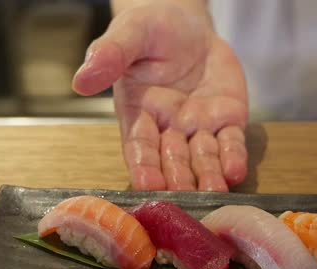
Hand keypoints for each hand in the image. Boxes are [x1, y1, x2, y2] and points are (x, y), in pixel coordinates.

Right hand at [73, 3, 248, 190]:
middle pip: (173, 160)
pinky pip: (232, 143)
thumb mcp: (129, 34)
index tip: (147, 184)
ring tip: (214, 191)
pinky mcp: (228, 120)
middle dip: (178, 179)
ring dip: (208, 177)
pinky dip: (233, 158)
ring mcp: (199, 127)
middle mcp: (169, 128)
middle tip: (184, 196)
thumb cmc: (150, 29)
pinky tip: (235, 172)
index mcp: (138, 114)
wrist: (188, 24)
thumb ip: (110, 55)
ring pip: (203, 158)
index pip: (139, 147)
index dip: (143, 166)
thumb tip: (81, 80)